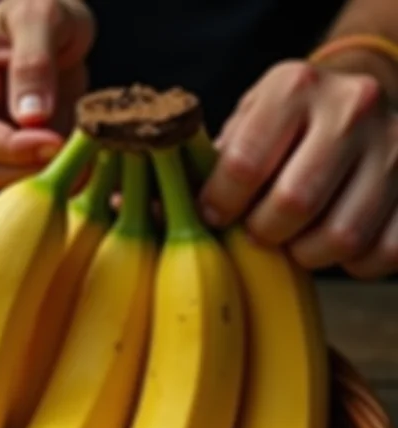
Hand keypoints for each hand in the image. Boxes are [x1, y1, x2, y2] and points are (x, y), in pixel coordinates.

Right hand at [0, 0, 94, 190]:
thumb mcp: (43, 14)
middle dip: (27, 170)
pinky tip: (83, 163)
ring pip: (5, 183)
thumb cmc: (47, 6)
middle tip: (73, 155)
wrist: (63, 23)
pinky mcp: (18, 155)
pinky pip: (31, 181)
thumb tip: (30, 118)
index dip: (11, 149)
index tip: (55, 143)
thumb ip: (34, 61)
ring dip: (44, 179)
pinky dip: (58, 179)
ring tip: (83, 157)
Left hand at [199, 59, 397, 277]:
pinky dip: (352, 266)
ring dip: (306, 256)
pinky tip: (334, 246)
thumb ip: (198, 169)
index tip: (215, 216)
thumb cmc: (282, 132)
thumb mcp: (242, 130)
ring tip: (294, 240)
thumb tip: (129, 206)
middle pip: (293, 204)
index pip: (242, 164)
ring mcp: (394, 147)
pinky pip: (381, 255)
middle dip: (263, 234)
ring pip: (341, 237)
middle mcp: (350, 108)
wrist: (357, 105)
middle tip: (258, 232)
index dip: (219, 205)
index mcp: (293, 88)